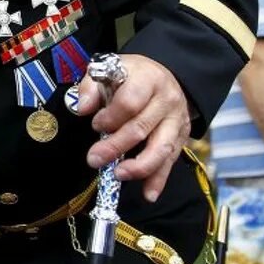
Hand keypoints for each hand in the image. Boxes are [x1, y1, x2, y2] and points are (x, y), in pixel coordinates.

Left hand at [75, 54, 190, 202]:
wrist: (164, 75)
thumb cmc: (131, 75)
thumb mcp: (110, 69)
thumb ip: (92, 86)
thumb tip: (82, 108)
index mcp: (148, 79)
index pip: (131, 102)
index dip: (111, 117)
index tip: (96, 125)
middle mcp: (167, 100)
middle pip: (142, 128)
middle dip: (115, 147)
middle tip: (94, 159)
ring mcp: (177, 120)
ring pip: (162, 148)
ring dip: (139, 167)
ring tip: (119, 175)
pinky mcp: (181, 137)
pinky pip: (171, 161)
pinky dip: (159, 179)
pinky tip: (148, 194)